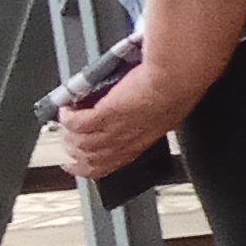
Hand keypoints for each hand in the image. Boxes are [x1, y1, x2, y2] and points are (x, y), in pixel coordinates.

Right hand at [57, 64, 199, 181]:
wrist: (179, 77)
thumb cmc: (179, 86)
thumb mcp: (163, 109)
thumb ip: (144, 114)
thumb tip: (130, 108)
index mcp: (142, 140)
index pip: (110, 164)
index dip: (87, 168)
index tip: (73, 165)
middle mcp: (127, 140)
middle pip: (91, 158)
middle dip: (73, 152)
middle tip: (66, 140)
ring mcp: (116, 129)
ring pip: (81, 143)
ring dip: (69, 134)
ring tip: (66, 121)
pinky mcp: (106, 114)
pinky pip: (77, 124)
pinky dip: (68, 118)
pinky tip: (67, 109)